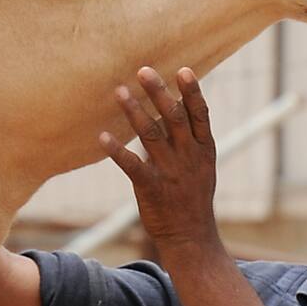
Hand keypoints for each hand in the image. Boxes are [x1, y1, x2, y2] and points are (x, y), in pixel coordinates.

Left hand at [99, 66, 220, 253]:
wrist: (191, 235)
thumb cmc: (192, 196)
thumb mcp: (201, 165)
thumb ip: (189, 138)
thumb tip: (174, 106)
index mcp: (204, 149)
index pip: (200, 114)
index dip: (193, 92)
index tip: (184, 70)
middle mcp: (188, 156)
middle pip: (174, 117)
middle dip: (159, 92)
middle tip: (143, 70)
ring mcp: (171, 172)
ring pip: (151, 135)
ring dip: (134, 111)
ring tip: (119, 91)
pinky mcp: (151, 187)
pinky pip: (132, 165)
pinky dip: (117, 150)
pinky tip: (102, 136)